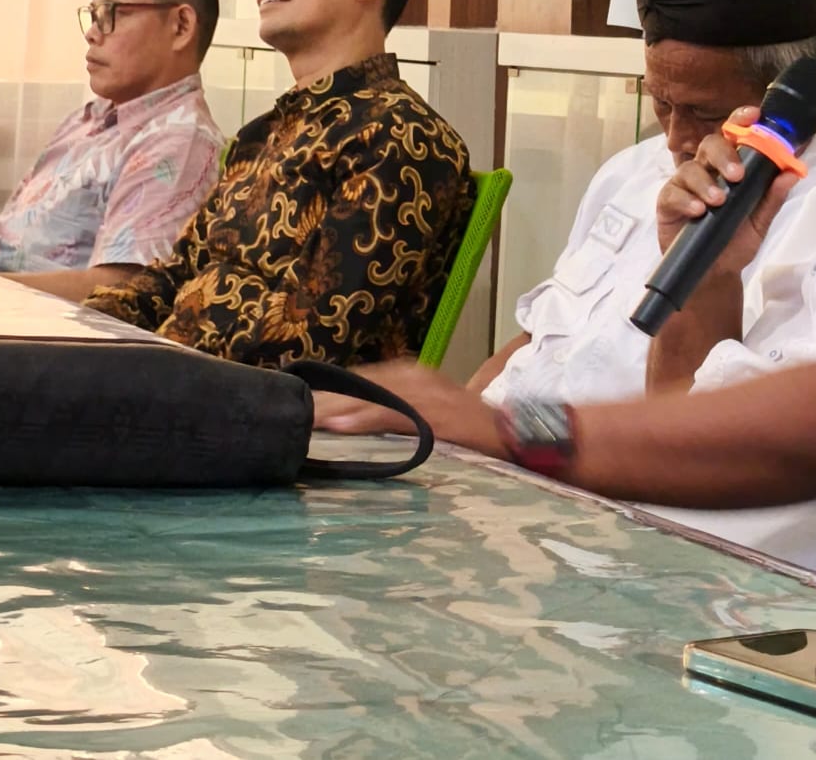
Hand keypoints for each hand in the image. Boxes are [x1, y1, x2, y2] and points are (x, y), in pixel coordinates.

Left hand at [315, 361, 505, 457]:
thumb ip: (400, 418)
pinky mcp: (441, 416)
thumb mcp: (433, 420)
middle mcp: (421, 379)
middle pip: (363, 385)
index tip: (300, 404)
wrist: (523, 437)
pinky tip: (343, 426)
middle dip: (328, 398)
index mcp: (416, 378)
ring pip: (375, 396)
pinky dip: (368, 419)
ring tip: (308, 418)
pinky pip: (398, 415)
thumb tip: (355, 426)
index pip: (365, 381)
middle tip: (291, 412)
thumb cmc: (476, 433)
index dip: (332, 392)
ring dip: (339, 406)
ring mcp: (432, 396)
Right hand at [655, 106, 801, 278]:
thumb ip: (772, 197)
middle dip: (724, 155)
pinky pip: (673, 192)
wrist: (714, 274)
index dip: (740, 120)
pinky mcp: (667, 202)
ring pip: (690, 168)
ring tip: (718, 202)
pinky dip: (686, 200)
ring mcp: (684, 185)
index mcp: (729, 167)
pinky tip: (698, 212)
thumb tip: (792, 172)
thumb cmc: (735, 242)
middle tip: (737, 176)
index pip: (733, 135)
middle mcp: (706, 170)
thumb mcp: (759, 221)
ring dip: (706, 182)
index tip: (753, 115)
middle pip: (710, 145)